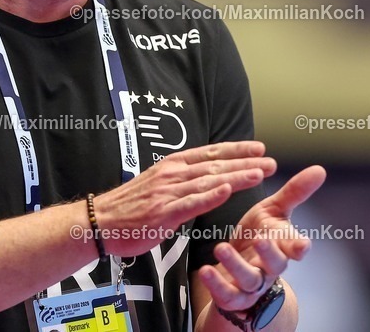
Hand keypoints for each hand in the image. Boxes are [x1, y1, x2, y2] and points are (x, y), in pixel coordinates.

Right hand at [93, 141, 275, 256]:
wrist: (99, 221)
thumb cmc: (128, 206)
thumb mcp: (156, 183)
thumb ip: (180, 179)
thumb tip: (204, 177)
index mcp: (171, 165)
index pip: (210, 153)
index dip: (236, 149)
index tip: (258, 147)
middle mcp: (172, 174)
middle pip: (215, 165)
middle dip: (245, 162)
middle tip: (270, 161)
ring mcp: (168, 193)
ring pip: (208, 182)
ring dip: (236, 176)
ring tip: (259, 173)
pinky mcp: (163, 213)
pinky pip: (191, 203)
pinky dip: (210, 196)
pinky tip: (227, 191)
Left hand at [197, 165, 325, 311]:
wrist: (238, 272)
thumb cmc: (259, 235)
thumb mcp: (274, 212)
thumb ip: (294, 193)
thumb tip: (320, 169)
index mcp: (281, 245)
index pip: (294, 246)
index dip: (299, 246)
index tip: (303, 245)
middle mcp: (270, 267)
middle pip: (275, 264)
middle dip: (269, 253)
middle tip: (260, 239)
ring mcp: (252, 284)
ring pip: (249, 278)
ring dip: (236, 265)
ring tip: (221, 247)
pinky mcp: (233, 296)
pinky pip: (226, 294)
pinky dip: (216, 284)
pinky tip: (205, 270)